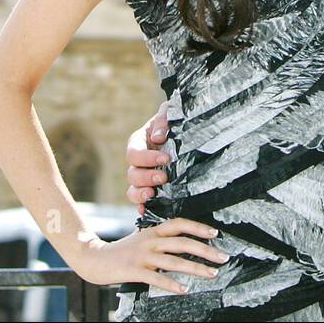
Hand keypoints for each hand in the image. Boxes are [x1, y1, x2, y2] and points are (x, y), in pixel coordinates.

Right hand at [73, 218, 228, 293]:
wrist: (93, 258)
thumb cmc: (121, 251)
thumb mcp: (141, 239)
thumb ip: (158, 239)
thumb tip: (181, 242)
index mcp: (152, 231)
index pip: (179, 224)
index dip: (198, 227)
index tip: (215, 233)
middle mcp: (150, 241)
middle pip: (182, 242)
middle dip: (205, 250)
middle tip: (222, 257)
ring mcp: (142, 255)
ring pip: (174, 261)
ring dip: (195, 268)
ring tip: (211, 274)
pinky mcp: (134, 270)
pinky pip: (157, 278)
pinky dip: (172, 284)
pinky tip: (184, 290)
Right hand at [125, 100, 170, 215]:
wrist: (191, 133)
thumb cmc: (177, 119)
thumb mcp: (170, 112)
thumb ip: (163, 119)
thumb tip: (157, 137)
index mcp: (139, 142)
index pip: (134, 153)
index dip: (147, 158)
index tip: (166, 158)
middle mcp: (139, 162)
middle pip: (132, 174)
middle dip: (146, 177)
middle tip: (164, 177)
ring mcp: (145, 177)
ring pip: (133, 190)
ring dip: (141, 194)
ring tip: (153, 194)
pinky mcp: (154, 189)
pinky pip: (143, 202)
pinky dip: (143, 208)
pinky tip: (147, 211)